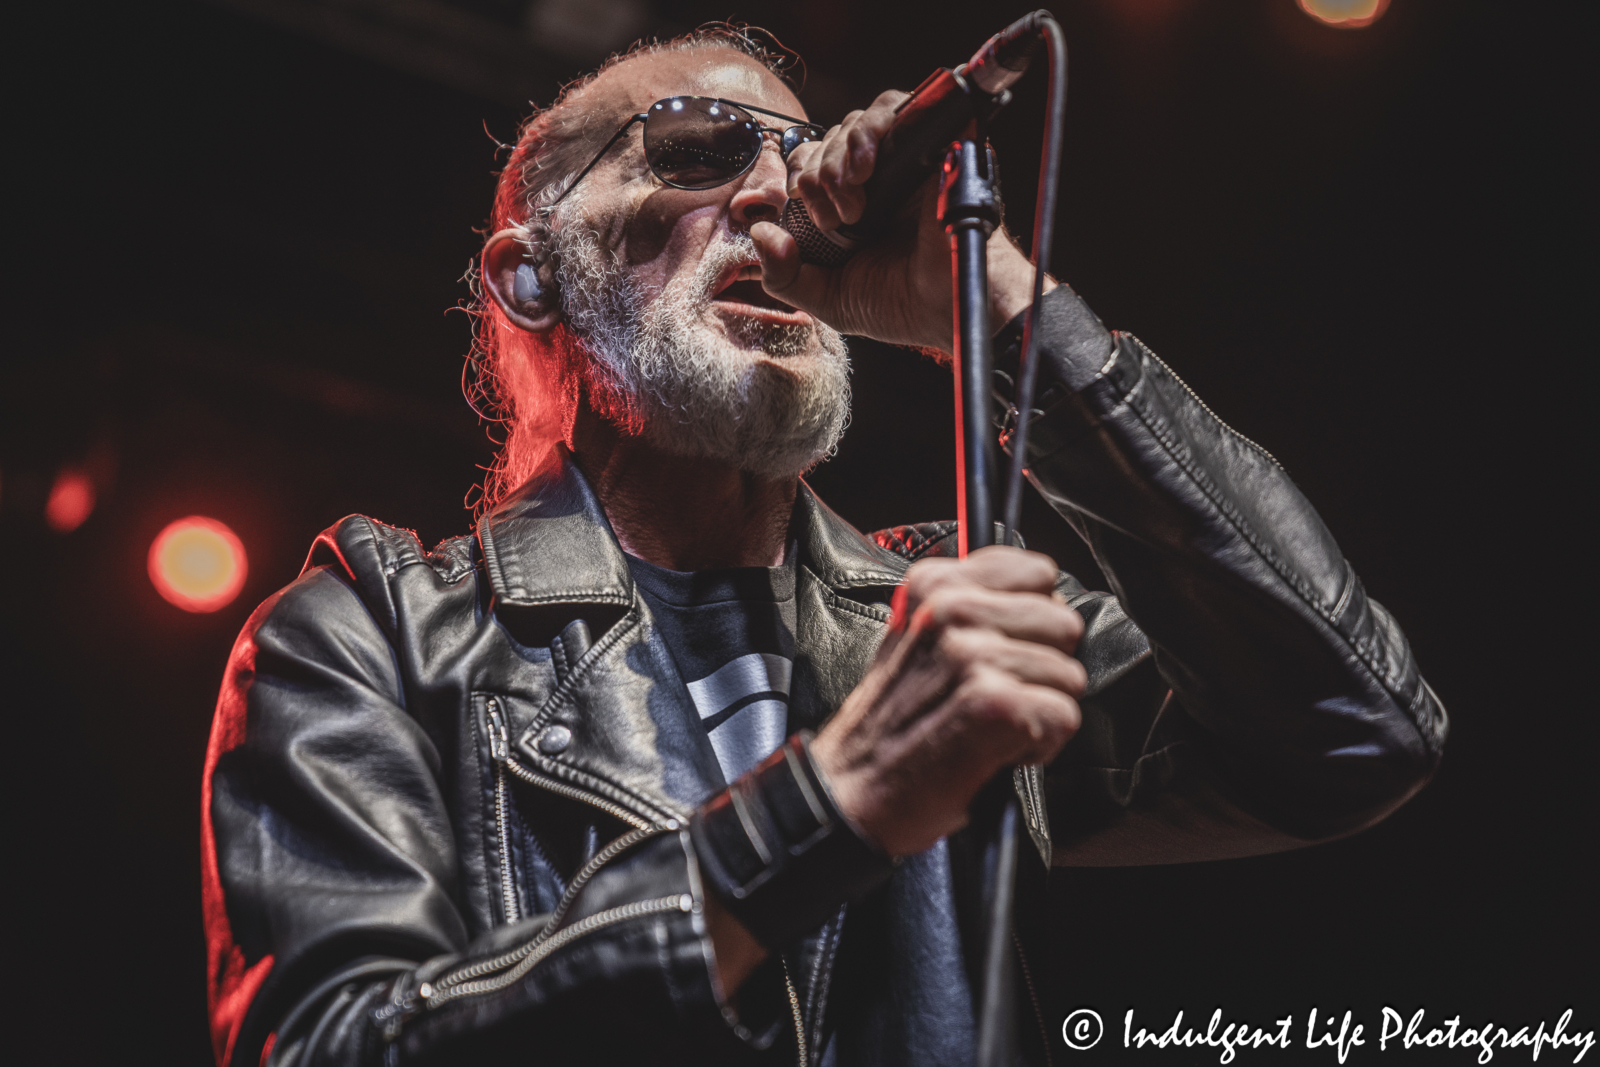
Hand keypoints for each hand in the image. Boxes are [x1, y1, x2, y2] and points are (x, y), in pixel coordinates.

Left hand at [750, 90, 1049, 354]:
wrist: (947, 306)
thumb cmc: (900, 306)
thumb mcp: (827, 298)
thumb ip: (784, 274)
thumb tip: (759, 233)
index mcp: (855, 204)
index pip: (814, 162)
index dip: (801, 177)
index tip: (809, 210)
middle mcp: (880, 177)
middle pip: (831, 137)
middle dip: (818, 172)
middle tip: (837, 215)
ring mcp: (907, 158)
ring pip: (858, 121)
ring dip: (840, 153)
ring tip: (851, 190)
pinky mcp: (934, 143)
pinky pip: (897, 107)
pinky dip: (870, 129)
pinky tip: (865, 167)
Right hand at [809, 546, 1085, 856]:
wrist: (851, 791)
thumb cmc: (889, 727)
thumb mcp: (915, 638)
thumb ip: (972, 605)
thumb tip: (1043, 597)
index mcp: (934, 586)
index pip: (1038, 573)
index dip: (1034, 621)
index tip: (1006, 649)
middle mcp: (951, 611)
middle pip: (1064, 624)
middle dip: (1044, 667)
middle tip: (994, 696)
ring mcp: (972, 655)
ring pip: (1069, 676)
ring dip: (1039, 710)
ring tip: (988, 725)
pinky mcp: (994, 703)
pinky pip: (1064, 718)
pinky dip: (1039, 747)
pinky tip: (994, 750)